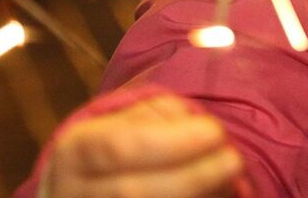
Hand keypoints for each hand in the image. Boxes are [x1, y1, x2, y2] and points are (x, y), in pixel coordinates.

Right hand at [42, 93, 243, 197]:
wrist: (87, 192)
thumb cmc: (120, 149)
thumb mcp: (132, 120)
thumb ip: (163, 118)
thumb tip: (201, 134)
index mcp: (75, 152)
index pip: (118, 147)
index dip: (171, 142)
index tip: (216, 132)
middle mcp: (73, 194)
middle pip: (132, 192)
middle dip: (191, 176)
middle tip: (234, 160)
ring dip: (197, 197)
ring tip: (230, 183)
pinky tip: (217, 197)